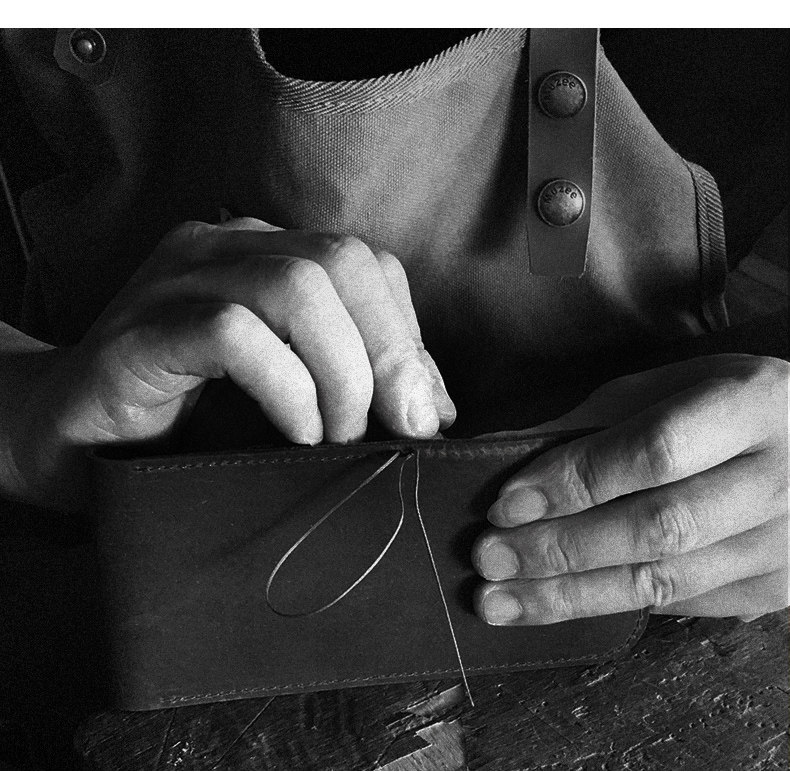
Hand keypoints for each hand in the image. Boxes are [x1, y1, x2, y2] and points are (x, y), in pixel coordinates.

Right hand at [4, 218, 453, 509]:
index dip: (407, 336)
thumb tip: (433, 409)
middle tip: (392, 428)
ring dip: (340, 373)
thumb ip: (355, 384)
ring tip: (336, 434)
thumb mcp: (293, 396)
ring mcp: (176, 283)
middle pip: (342, 261)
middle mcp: (222, 250)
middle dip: (388, 352)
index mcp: (264, 254)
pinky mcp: (142, 333)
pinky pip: (234, 333)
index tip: (421, 413)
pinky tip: (295, 433)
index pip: (368, 263)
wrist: (66, 442)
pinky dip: (286, 388)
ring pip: (296, 286)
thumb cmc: (189, 422)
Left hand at [472, 354, 787, 623]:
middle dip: (559, 548)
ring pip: (665, 580)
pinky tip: (555, 604)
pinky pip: (680, 604)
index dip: (574, 481)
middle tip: (488, 558)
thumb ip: (589, 421)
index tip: (505, 504)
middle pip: (657, 526)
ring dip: (570, 595)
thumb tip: (497, 456)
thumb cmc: (721, 403)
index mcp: (752, 405)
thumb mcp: (663, 387)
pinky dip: (610, 605)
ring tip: (499, 601)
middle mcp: (779, 479)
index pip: (653, 451)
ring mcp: (785, 544)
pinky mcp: (776, 589)